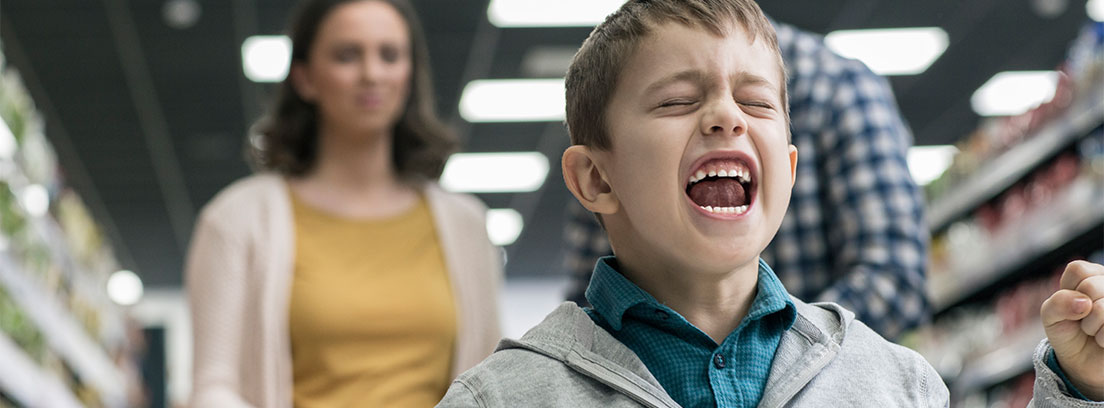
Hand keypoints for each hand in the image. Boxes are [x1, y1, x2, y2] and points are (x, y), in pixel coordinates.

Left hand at [1041, 260, 1103, 399]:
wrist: (1083, 361)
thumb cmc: (1068, 331)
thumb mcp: (1051, 316)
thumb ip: (1058, 303)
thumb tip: (1084, 303)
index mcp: (1093, 275)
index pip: (1078, 269)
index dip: (1068, 291)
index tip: (1071, 305)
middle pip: (1092, 286)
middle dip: (1080, 311)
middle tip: (1083, 321)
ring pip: (1103, 308)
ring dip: (1092, 326)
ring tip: (1094, 330)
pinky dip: (1103, 338)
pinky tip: (1103, 339)